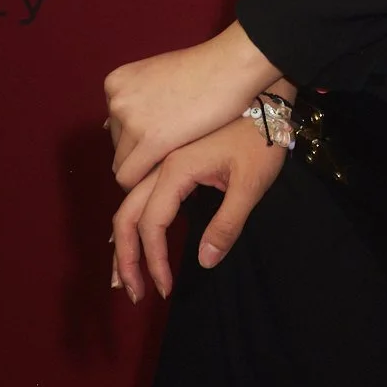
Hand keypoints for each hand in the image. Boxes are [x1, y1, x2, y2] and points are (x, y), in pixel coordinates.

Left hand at [103, 23, 283, 191]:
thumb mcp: (158, 74)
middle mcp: (117, 100)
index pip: (115, 126)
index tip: (163, 137)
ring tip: (174, 164)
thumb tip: (106, 125)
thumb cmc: (205, 68)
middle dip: (141, 152)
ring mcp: (131, 120)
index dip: (139, 136)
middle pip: (118, 145)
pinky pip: (129, 178)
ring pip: (122, 165)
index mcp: (116, 83)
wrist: (232, 65)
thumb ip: (136, 98)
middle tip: (172, 152)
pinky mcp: (151, 141)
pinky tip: (166, 181)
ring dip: (146, 167)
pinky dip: (143, 184)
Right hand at [110, 116, 287, 301]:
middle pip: (126, 214)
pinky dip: (130, 218)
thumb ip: (228, 223)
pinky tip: (132, 235)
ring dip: (122, 240)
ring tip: (124, 274)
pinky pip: (138, 190)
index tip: (165, 288)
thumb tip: (204, 262)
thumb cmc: (262, 138)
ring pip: (128, 202)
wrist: (263, 93)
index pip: (150, 224)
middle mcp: (160, 163)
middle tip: (132, 292)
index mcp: (176, 168)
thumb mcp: (252, 182)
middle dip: (125, 257)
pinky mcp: (169, 156)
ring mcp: (162, 158)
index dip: (154, 260)